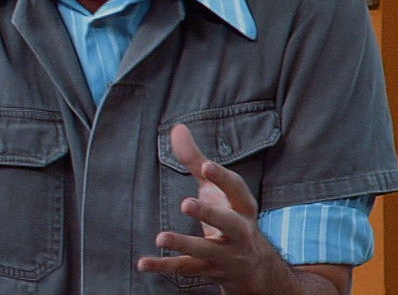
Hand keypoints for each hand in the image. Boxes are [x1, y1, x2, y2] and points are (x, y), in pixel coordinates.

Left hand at [137, 124, 293, 293]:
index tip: (205, 166)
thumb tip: (177, 128)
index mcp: (242, 206)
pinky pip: (186, 269)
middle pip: (227, 223)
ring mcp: (225, 254)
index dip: (222, 178)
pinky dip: (163, 266)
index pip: (236, 190)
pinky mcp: (209, 270)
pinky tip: (143, 263)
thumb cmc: (231, 216)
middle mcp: (239, 231)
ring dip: (184, 244)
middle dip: (209, 213)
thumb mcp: (218, 189)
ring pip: (206, 250)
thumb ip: (196, 160)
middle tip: (186, 204)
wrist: (255, 268)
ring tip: (161, 238)